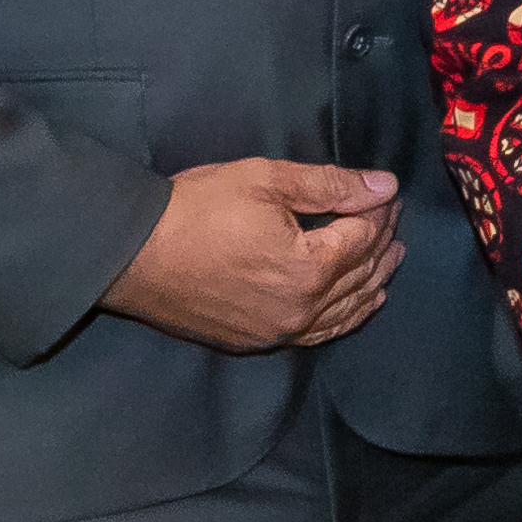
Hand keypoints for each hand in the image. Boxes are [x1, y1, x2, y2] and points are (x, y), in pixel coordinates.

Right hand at [103, 160, 403, 351]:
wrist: (129, 253)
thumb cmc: (194, 209)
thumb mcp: (265, 180)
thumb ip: (331, 185)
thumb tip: (385, 186)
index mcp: (310, 267)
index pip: (364, 236)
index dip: (379, 210)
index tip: (386, 192)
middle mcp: (302, 308)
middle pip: (361, 274)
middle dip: (382, 242)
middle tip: (392, 220)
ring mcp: (279, 331)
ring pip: (346, 310)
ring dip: (372, 282)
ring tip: (390, 260)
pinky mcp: (256, 340)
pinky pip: (318, 333)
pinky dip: (344, 316)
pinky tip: (356, 304)